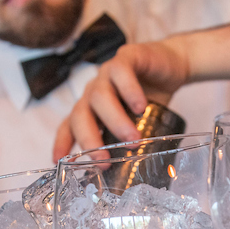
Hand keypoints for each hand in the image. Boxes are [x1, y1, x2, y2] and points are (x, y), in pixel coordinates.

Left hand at [53, 40, 190, 160]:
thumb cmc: (152, 99)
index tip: (58, 161)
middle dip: (89, 140)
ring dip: (115, 120)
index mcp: (92, 109)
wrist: (172, 67)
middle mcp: (94, 92)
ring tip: (133, 139)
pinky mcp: (126, 57)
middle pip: (80, 115)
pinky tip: (140, 106)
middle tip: (104, 160)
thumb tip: (125, 171)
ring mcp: (108, 74)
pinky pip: (121, 72)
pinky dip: (129, 90)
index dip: (61, 143)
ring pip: (100, 96)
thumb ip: (126, 140)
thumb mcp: (137, 124)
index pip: (68, 126)